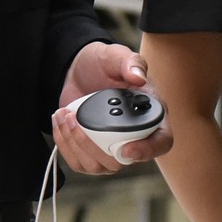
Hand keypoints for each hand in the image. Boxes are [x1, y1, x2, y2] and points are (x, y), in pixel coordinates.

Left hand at [52, 43, 174, 174]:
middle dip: (93, 144)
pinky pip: (79, 163)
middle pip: (123, 160)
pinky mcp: (91, 152)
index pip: (162, 142)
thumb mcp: (116, 56)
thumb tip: (138, 77)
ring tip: (64, 116)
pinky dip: (65, 145)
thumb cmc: (105, 65)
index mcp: (150, 115)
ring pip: (98, 165)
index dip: (148, 150)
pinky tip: (60, 122)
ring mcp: (113, 149)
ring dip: (75, 143)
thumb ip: (131, 63)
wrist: (80, 71)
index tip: (127, 149)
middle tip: (74, 120)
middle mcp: (135, 137)